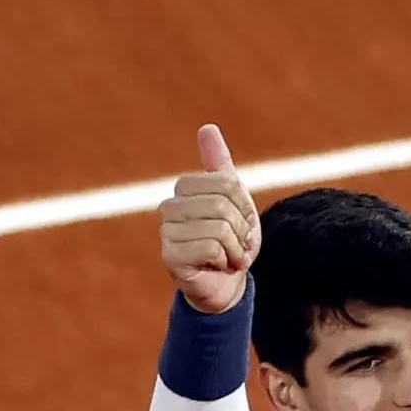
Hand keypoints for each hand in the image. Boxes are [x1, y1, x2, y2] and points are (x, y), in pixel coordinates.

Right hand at [158, 124, 260, 313]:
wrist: (226, 283)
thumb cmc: (230, 240)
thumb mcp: (233, 199)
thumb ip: (219, 165)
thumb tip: (207, 128)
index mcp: (184, 189)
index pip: (228, 184)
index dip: (244, 205)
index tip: (241, 222)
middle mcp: (168, 207)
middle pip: (223, 205)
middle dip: (241, 229)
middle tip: (236, 243)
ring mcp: (166, 233)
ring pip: (219, 228)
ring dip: (236, 248)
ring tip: (228, 256)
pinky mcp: (170, 257)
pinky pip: (213, 247)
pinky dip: (226, 260)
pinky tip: (218, 267)